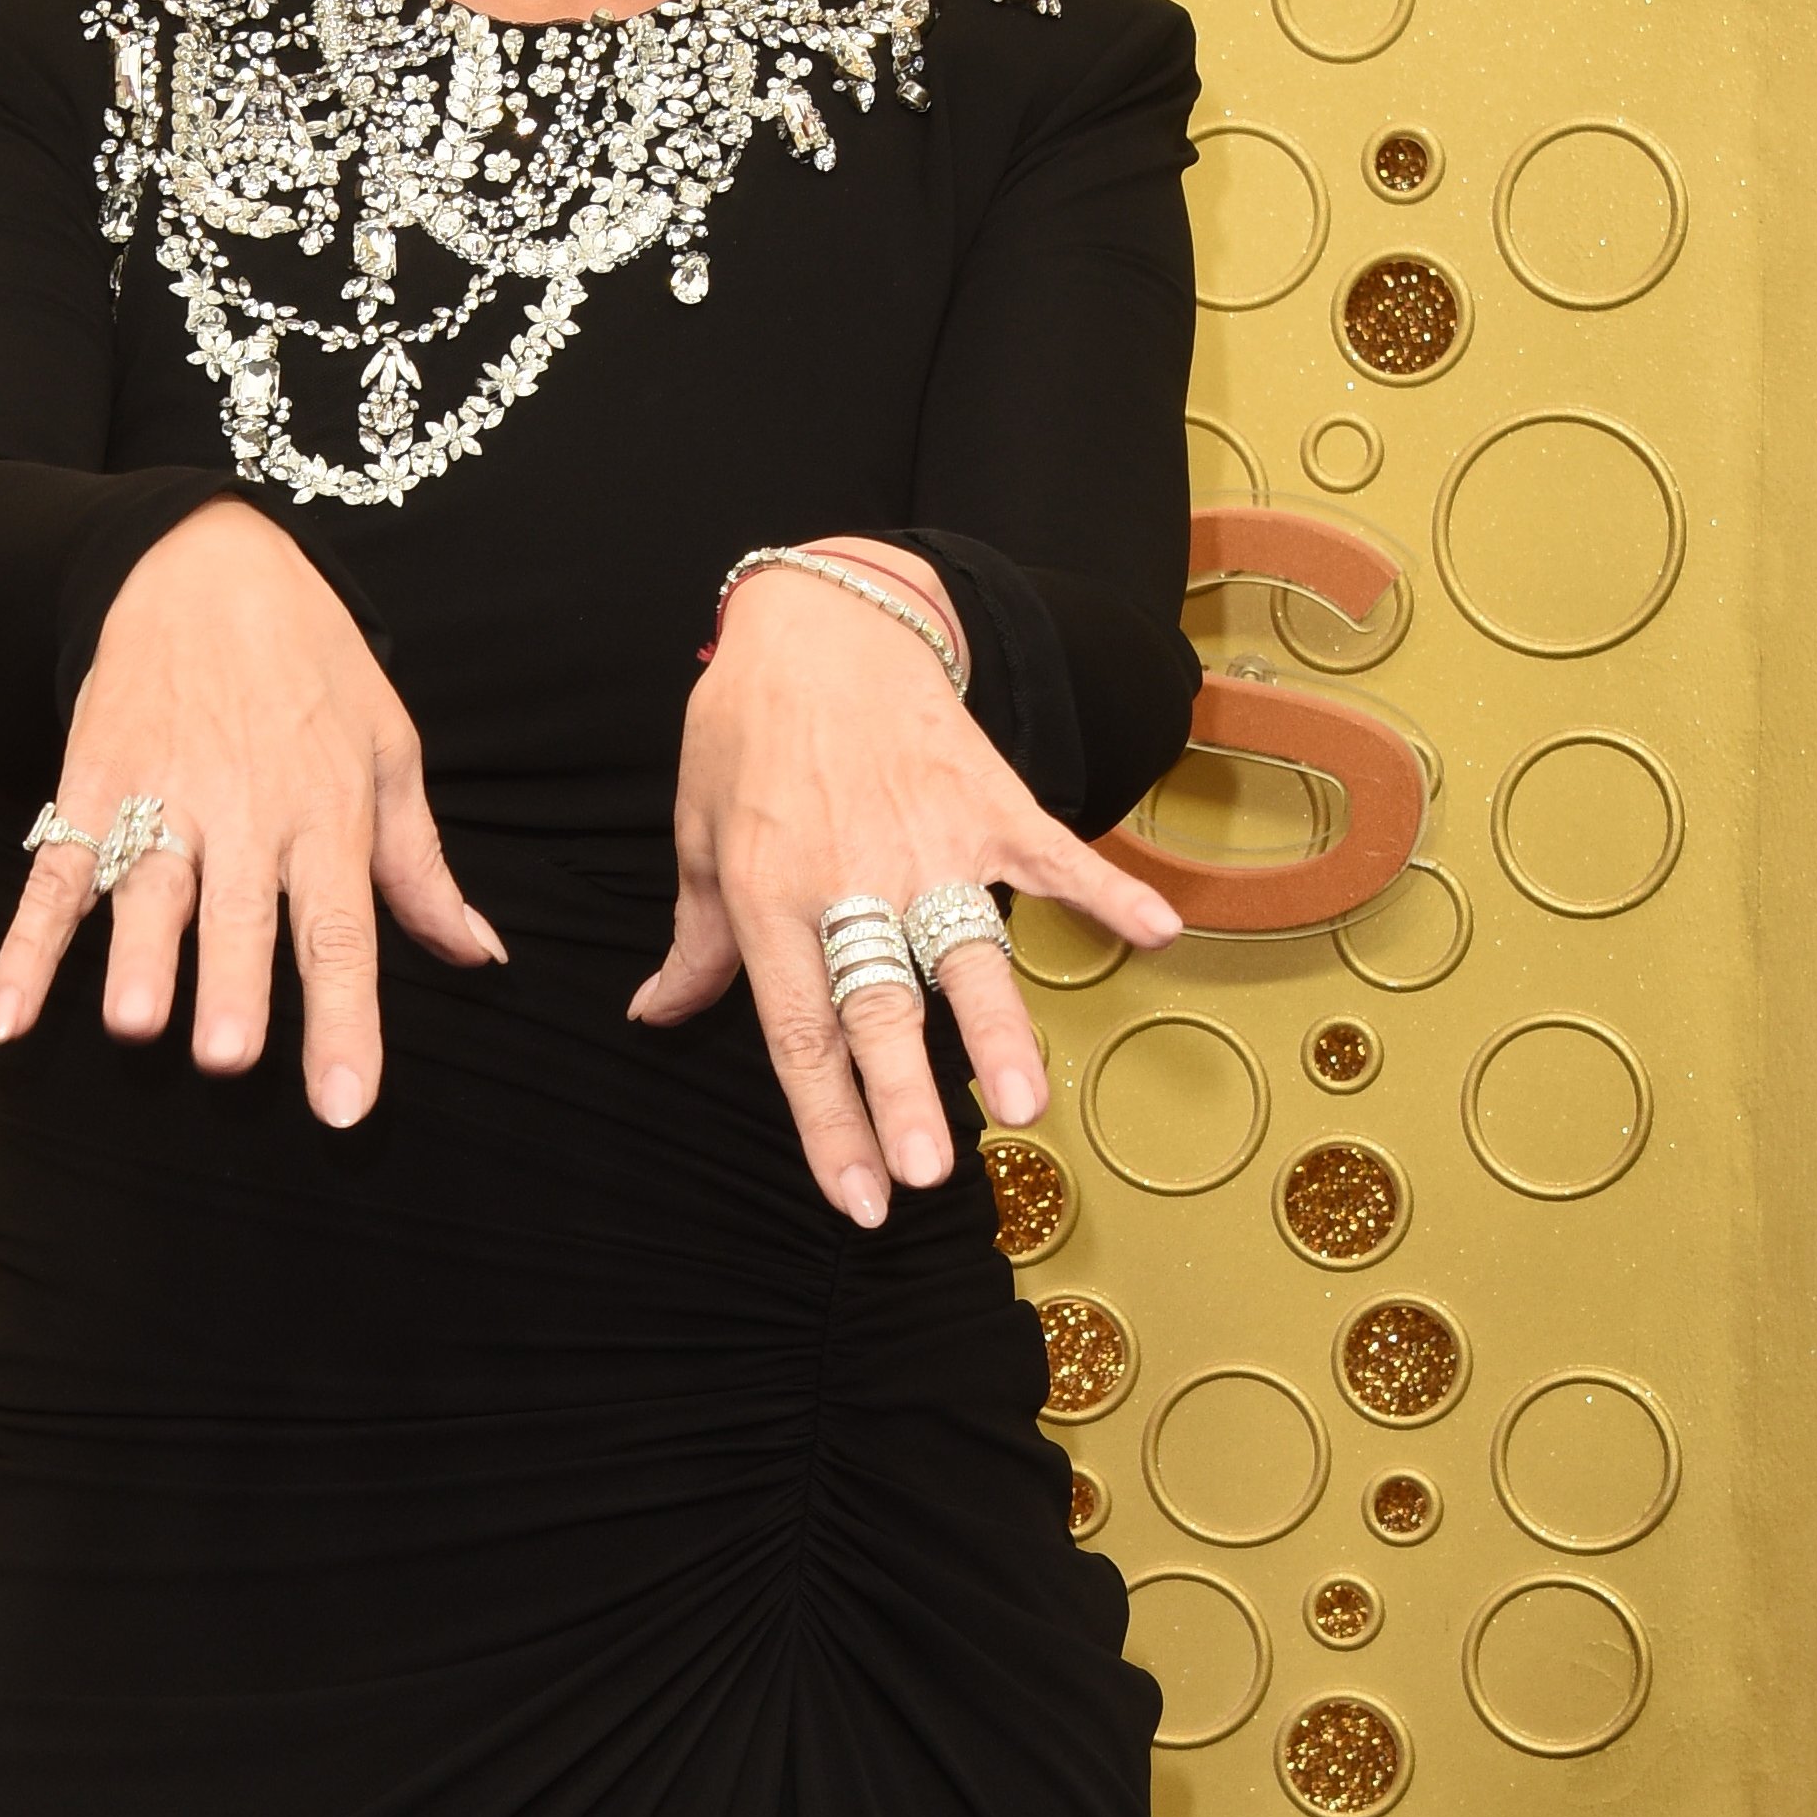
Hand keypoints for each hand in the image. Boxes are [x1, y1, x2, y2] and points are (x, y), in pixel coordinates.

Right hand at [0, 499, 502, 1120]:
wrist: (204, 563)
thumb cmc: (310, 664)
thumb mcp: (387, 746)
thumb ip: (419, 864)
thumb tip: (475, 953)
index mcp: (327, 815)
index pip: (341, 932)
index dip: (343, 1020)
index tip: (345, 1104)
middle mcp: (245, 815)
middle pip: (240, 913)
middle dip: (232, 983)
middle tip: (226, 1055)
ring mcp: (161, 799)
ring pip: (149, 889)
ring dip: (138, 957)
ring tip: (134, 1022)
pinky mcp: (93, 784)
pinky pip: (58, 873)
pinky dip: (29, 946)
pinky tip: (9, 1015)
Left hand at [627, 539, 1183, 1224]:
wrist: (820, 620)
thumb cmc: (747, 732)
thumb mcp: (699, 832)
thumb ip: (700, 938)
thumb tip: (658, 1013)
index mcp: (772, 896)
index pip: (798, 1031)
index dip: (827, 1121)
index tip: (858, 1195)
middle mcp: (851, 878)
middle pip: (881, 1006)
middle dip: (904, 1094)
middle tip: (929, 1172)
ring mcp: (927, 840)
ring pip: (967, 950)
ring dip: (995, 1028)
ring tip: (1025, 1103)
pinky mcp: (989, 801)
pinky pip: (1054, 855)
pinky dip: (1108, 891)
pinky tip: (1159, 932)